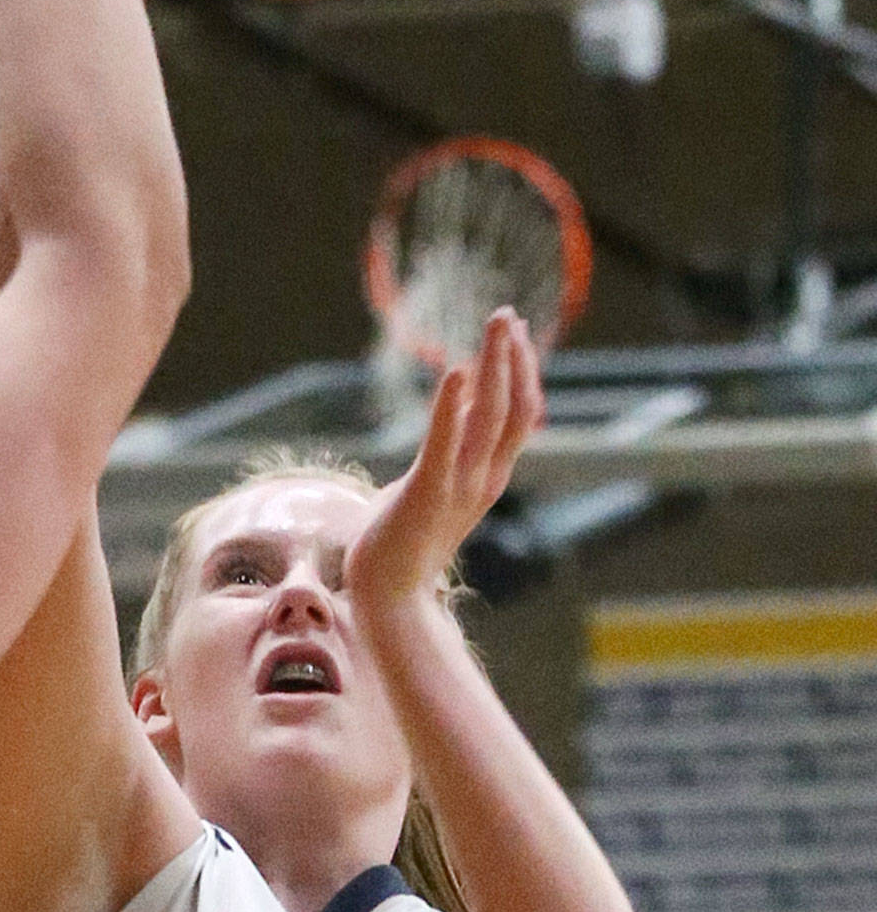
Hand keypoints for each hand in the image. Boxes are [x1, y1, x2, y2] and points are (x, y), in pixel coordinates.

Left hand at [348, 309, 543, 617]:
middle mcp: (483, 477)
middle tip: (508, 314)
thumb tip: (458, 400)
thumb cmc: (402, 540)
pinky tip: (454, 372)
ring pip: (491, 415)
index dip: (521, 372)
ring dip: (496, 365)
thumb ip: (450, 446)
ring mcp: (459, 485)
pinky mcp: (426, 492)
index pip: (519, 415)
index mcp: (488, 476)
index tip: (514, 333)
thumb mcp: (434, 482)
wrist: (390, 596)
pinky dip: (451, 407)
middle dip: (513, 357)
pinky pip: (443, 443)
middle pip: (514, 407)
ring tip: (498, 325)